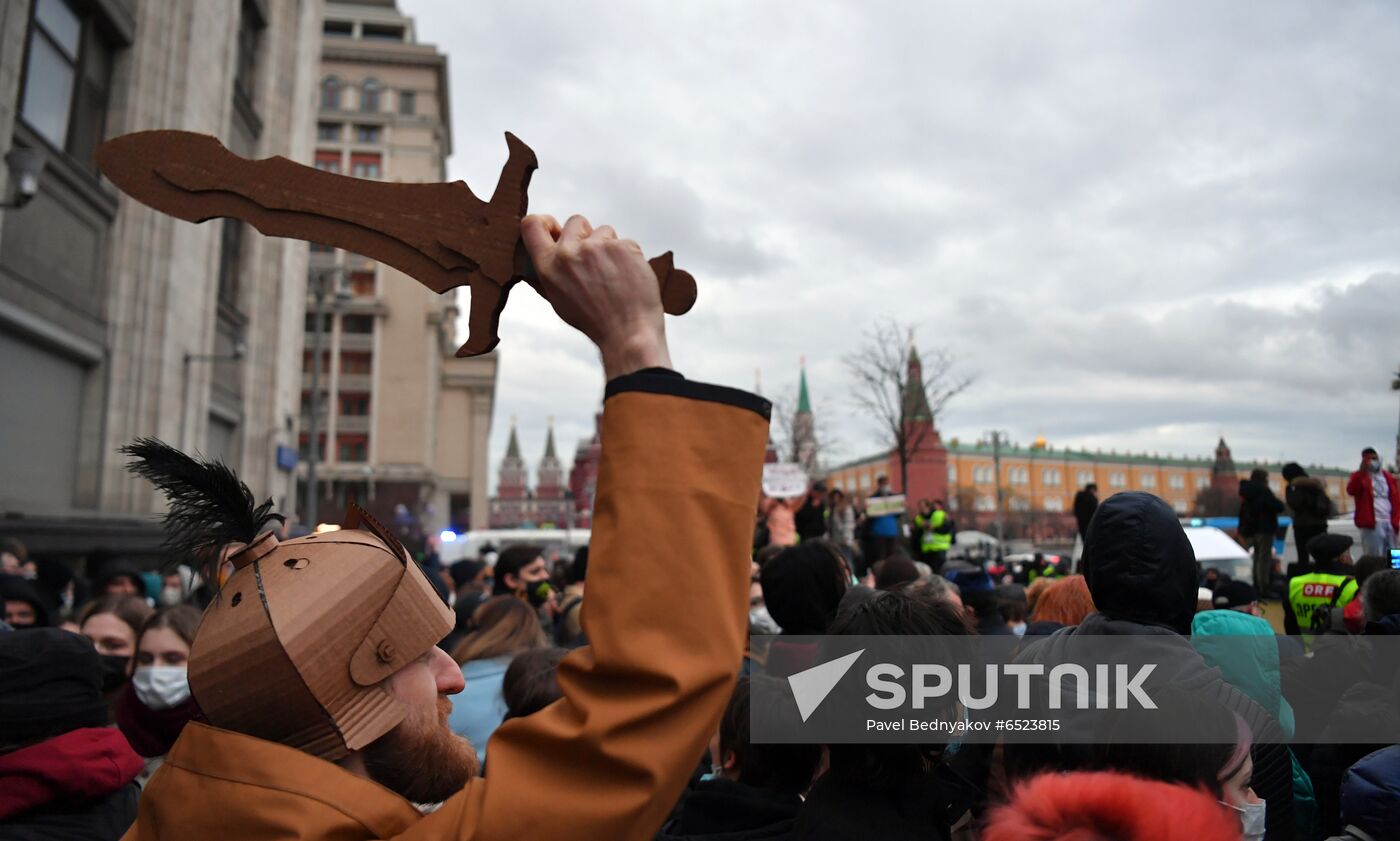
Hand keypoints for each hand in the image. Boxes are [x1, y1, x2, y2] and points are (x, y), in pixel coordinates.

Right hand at [521, 214, 672, 378]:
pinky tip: (629, 277)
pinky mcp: (622, 247)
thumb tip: (530, 262)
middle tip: (595, 261)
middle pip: (575, 222)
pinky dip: (629, 256)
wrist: (628, 333)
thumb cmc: (593, 321)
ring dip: (609, 246)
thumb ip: (546, 277)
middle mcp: (569, 253)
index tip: (554, 228)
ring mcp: (597, 247)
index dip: (544, 222)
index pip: (532, 225)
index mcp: (548, 267)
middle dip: (586, 235)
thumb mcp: (558, 301)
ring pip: (604, 231)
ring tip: (614, 275)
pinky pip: (625, 242)